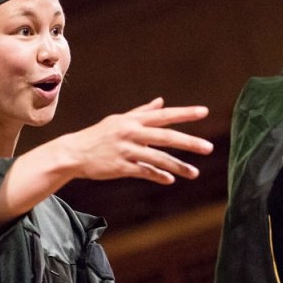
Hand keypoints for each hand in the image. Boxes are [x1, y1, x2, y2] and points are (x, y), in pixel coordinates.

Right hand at [65, 98, 212, 183]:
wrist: (73, 153)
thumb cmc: (99, 135)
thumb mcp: (119, 120)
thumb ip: (142, 112)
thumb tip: (161, 101)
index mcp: (133, 121)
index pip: (164, 115)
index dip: (184, 114)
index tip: (204, 112)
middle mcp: (131, 133)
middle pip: (165, 137)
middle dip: (188, 142)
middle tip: (209, 148)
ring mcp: (126, 150)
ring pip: (158, 158)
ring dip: (178, 166)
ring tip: (194, 173)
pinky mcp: (120, 167)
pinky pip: (144, 172)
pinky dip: (158, 176)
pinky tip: (170, 180)